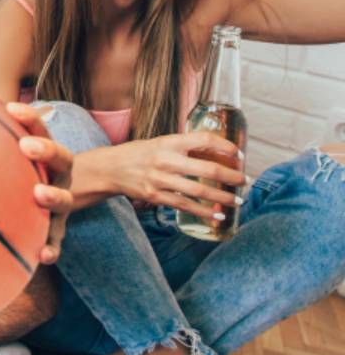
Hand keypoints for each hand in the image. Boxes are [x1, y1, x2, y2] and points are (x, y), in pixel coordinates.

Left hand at [7, 102, 74, 264]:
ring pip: (64, 198)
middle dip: (45, 149)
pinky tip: (42, 256)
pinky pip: (56, 240)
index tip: (11, 108)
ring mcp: (60, 201)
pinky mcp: (55, 229)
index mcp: (44, 151)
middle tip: (26, 146)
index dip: (29, 117)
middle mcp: (57, 173)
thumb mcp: (8, 153)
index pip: (40, 128)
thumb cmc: (18, 170)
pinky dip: (52, 248)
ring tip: (39, 194)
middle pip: (61, 156)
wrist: (50, 197)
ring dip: (54, 195)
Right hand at [66, 128, 243, 217]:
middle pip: (207, 169)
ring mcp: (160, 179)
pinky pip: (185, 206)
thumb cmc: (138, 154)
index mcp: (168, 142)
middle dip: (231, 176)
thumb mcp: (159, 143)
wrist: (110, 168)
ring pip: (199, 191)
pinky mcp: (156, 196)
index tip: (239, 154)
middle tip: (244, 180)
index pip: (203, 139)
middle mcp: (165, 159)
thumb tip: (215, 152)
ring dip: (222, 197)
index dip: (225, 146)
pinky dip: (204, 212)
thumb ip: (183, 147)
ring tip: (237, 200)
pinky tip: (218, 215)